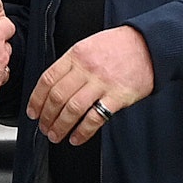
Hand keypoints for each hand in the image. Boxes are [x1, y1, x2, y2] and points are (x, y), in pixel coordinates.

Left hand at [26, 26, 154, 145]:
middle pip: (57, 97)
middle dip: (46, 116)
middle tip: (43, 127)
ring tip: (55, 135)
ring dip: (60, 126)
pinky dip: (82, 131)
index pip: (48, 79)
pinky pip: (95, 118)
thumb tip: (53, 85)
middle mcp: (86, 68)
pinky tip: (76, 137)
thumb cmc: (119, 45)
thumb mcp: (88, 45)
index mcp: (76, 55)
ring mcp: (102, 83)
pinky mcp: (117, 97)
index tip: (32, 112)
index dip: (36, 99)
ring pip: (72, 109)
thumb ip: (72, 63)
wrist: (149, 45)